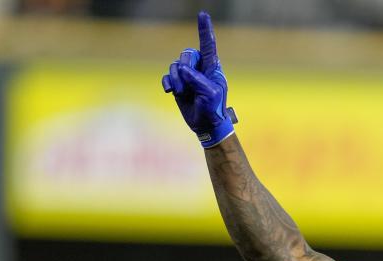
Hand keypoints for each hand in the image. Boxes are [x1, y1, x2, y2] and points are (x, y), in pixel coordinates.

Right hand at [162, 11, 237, 147]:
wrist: (206, 124)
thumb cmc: (213, 109)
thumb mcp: (210, 94)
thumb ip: (197, 79)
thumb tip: (183, 70)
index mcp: (212, 68)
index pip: (208, 45)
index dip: (204, 30)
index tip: (203, 14)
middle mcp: (200, 68)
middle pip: (187, 54)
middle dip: (184, 66)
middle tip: (185, 82)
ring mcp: (188, 76)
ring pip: (175, 65)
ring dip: (176, 78)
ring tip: (180, 92)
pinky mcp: (179, 84)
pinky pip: (168, 75)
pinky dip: (168, 82)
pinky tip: (170, 91)